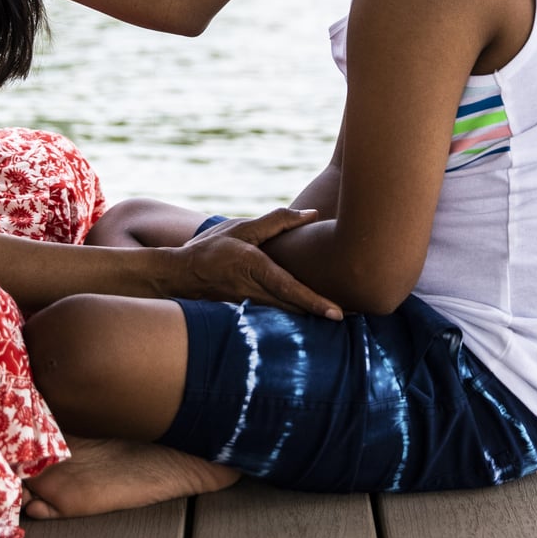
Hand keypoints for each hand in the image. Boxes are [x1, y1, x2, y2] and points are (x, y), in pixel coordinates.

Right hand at [160, 207, 341, 318]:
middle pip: (296, 310)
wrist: (178, 276)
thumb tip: (312, 214)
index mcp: (255, 269)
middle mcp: (255, 293)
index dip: (315, 303)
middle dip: (323, 316)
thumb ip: (277, 222)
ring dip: (313, 321)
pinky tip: (312, 322)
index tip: (338, 315)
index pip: (290, 289)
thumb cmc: (211, 248)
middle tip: (359, 317)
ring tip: (342, 322)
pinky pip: (276, 320)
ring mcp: (251, 309)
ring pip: (288, 318)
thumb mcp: (242, 228)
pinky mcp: (249, 316)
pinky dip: (296, 320)